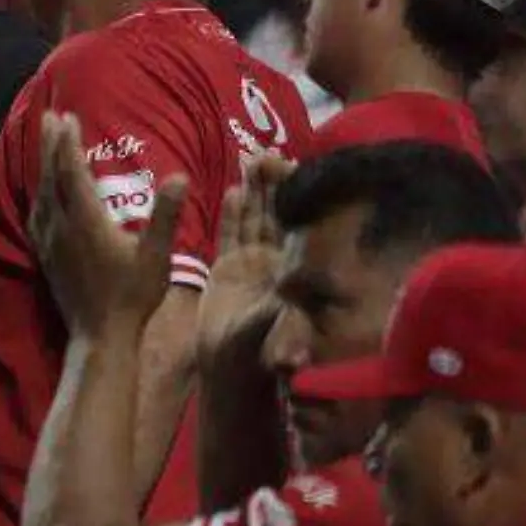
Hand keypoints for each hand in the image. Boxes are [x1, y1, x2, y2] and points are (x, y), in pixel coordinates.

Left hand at [30, 112, 186, 337]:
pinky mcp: (46, 255)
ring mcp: (50, 241)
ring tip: (46, 142)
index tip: (68, 117)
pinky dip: (39, 191)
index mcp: (87, 221)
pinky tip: (42, 190)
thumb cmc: (133, 297)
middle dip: (52, 144)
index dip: (69, 143)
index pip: (73, 172)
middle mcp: (62, 226)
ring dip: (44, 164)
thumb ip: (165, 215)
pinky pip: (37, 213)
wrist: (101, 336)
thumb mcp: (157, 256)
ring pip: (41, 193)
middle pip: (51, 176)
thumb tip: (179, 177)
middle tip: (51, 116)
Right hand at [196, 156, 294, 365]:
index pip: (295, 226)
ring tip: (253, 159)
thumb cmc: (261, 357)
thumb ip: (285, 333)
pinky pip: (231, 235)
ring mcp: (251, 264)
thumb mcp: (278, 341)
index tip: (298, 168)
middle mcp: (274, 263)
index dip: (296, 198)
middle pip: (275, 215)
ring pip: (254, 219)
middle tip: (271, 152)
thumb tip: (297, 341)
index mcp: (291, 271)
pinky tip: (235, 190)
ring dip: (254, 191)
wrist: (234, 373)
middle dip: (275, 185)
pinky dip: (233, 214)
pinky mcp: (227, 270)